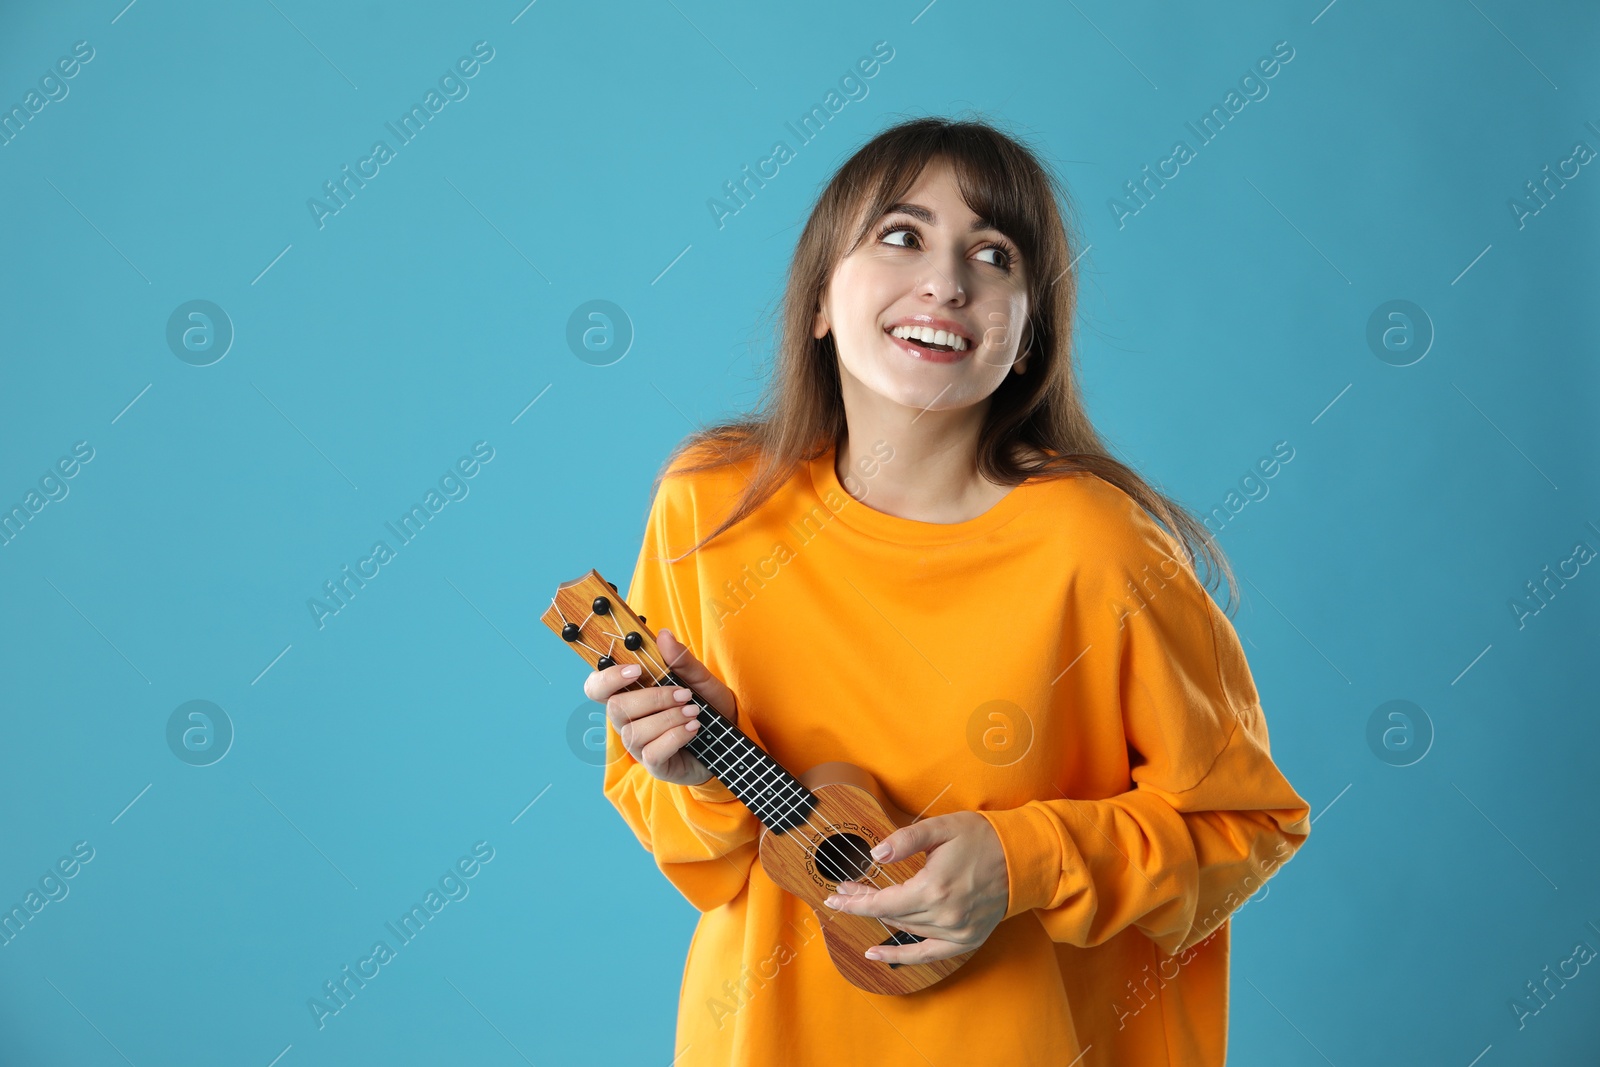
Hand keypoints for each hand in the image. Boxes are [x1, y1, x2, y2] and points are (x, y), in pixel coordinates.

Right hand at [583, 627, 739, 787]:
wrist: (729, 738)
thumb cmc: (707, 706)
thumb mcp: (699, 679)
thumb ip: (681, 660)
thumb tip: (663, 635)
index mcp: (630, 695)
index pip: (596, 687)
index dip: (606, 678)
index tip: (636, 670)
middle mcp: (627, 721)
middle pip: (615, 708)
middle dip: (652, 698)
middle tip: (683, 694)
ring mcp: (638, 745)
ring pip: (635, 732)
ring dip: (669, 718)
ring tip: (694, 712)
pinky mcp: (654, 764)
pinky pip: (652, 753)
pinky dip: (675, 737)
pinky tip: (693, 729)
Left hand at [821, 811, 1008, 964]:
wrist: (1021, 857)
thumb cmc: (981, 837)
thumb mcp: (941, 827)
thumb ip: (905, 839)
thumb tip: (875, 854)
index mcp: (934, 888)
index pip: (883, 902)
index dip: (856, 900)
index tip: (835, 895)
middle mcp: (944, 916)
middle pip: (891, 915)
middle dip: (863, 903)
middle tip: (845, 892)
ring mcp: (957, 931)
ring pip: (906, 930)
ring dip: (881, 920)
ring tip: (861, 905)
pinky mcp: (966, 939)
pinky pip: (927, 955)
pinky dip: (901, 957)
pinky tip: (877, 954)